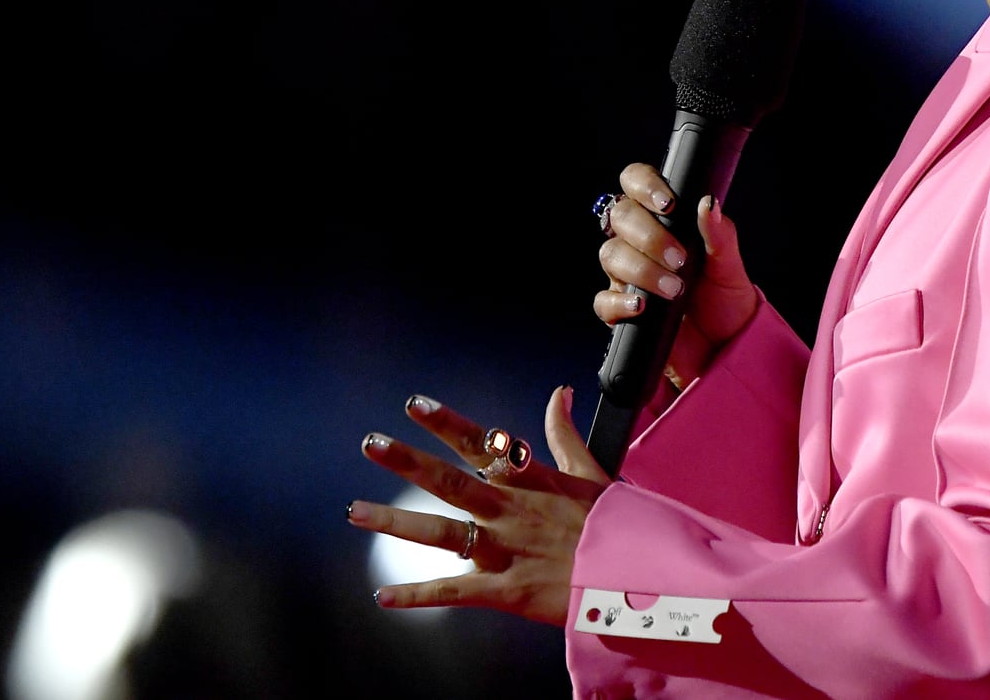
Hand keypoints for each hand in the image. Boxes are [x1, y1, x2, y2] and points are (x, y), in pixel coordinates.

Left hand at [347, 387, 608, 624]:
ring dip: (394, 521)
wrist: (635, 575)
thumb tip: (559, 392)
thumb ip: (566, 434)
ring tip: (354, 511)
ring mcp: (504, 549)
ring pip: (440, 533)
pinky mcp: (504, 590)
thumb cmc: (616, 523)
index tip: (414, 403)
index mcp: (530, 480)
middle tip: (370, 442)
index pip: (480, 444)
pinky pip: (453, 592)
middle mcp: (510, 510)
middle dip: (407, 461)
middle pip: (450, 480)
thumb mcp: (593, 472)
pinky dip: (418, 596)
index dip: (446, 423)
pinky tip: (383, 597)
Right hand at [595, 162, 758, 386]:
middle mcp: (641, 243)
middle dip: (649, 236)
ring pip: (611, 255)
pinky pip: (603, 300)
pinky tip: (641, 306)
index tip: (668, 205)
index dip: (643, 185)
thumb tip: (709, 203)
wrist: (725, 350)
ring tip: (674, 288)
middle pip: (620, 217)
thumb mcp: (729, 267)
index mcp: (665, 221)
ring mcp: (628, 275)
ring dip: (641, 269)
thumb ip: (720, 235)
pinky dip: (619, 302)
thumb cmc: (726, 301)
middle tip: (680, 259)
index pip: (636, 185)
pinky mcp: (621, 310)